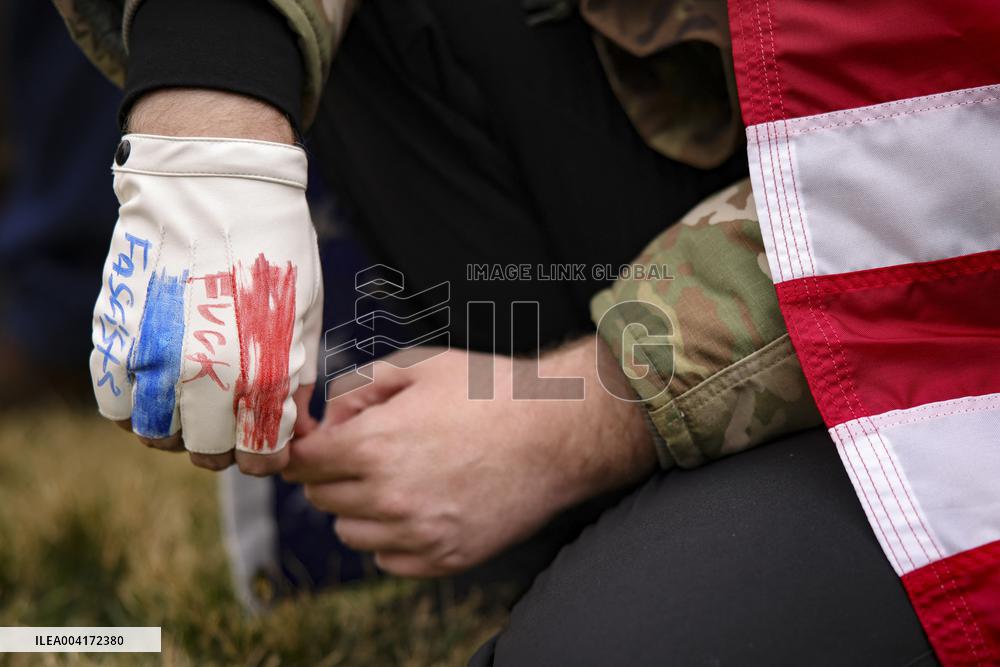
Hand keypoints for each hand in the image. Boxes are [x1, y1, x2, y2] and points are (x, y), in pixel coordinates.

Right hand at [90, 95, 321, 473]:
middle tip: (233, 423)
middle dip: (225, 447)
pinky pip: (115, 403)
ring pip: (156, 435)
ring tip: (193, 402)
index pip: (258, 454)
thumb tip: (291, 430)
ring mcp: (152, 356)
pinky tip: (157, 383)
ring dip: (178, 430)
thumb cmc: (273, 247)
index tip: (266, 444)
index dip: (265, 456)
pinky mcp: (114, 335)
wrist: (215, 183)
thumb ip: (296, 381)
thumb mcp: (304, 316)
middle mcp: (203, 374)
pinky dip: (135, 405)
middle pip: (208, 453)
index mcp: (261, 370)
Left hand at [283, 339, 655, 576]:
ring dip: (359, 508)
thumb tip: (331, 417)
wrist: (559, 431)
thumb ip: (361, 387)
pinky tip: (419, 507)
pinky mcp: (446, 558)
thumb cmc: (492, 391)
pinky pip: (390, 559)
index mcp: (373, 445)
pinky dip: (392, 537)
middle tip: (365, 452)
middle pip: (321, 498)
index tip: (318, 442)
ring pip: (350, 533)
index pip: (303, 463)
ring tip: (396, 479)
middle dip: (333, 473)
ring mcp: (419, 533)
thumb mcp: (420, 366)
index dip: (307, 447)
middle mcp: (388, 497)